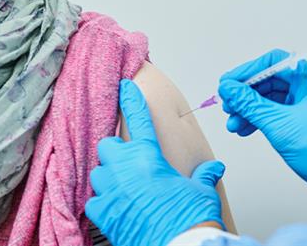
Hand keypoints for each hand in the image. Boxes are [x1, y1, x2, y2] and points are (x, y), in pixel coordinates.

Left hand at [85, 79, 225, 245]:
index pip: (138, 119)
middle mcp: (125, 170)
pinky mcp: (103, 214)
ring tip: (123, 187)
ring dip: (108, 176)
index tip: (125, 87)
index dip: (131, 101)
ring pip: (97, 173)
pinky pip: (93, 201)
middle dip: (116, 151)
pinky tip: (115, 206)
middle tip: (129, 161)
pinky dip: (102, 202)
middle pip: (107, 146)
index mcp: (149, 157)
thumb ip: (203, 175)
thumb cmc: (191, 219)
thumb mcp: (202, 191)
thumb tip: (213, 168)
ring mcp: (111, 191)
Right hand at [218, 49, 306, 195]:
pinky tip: (246, 128)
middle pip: (271, 80)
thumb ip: (249, 104)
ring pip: (274, 97)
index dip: (246, 72)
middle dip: (246, 95)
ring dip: (251, 109)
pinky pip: (281, 109)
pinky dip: (263, 118)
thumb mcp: (278, 125)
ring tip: (234, 124)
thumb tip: (228, 88)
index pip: (274, 62)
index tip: (227, 85)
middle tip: (228, 107)